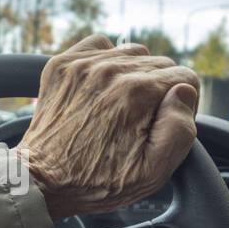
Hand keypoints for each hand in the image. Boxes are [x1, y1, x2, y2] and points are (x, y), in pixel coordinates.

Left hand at [12, 35, 199, 221]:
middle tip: (142, 121)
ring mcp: (83, 65)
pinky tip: (103, 86)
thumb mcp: (153, 172)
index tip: (164, 124)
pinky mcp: (62, 65)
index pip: (186, 78)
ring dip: (135, 74)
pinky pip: (100, 45)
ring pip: (133, 52)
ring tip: (122, 105)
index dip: (183, 105)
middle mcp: (110, 71)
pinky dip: (106, 60)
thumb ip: (180, 130)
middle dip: (160, 91)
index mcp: (136, 93)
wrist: (42, 181)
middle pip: (161, 64)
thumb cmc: (96, 182)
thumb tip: (184, 92)